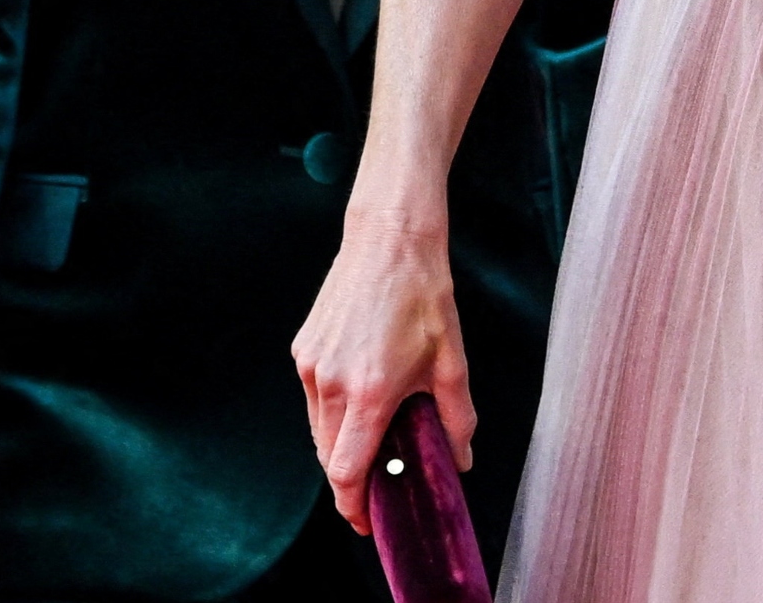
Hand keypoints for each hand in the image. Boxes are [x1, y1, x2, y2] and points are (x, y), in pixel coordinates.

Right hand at [292, 206, 475, 534]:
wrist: (389, 240)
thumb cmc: (424, 296)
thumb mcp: (452, 360)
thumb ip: (455, 418)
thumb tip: (460, 461)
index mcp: (370, 393)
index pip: (347, 472)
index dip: (354, 506)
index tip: (366, 521)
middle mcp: (332, 384)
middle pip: (330, 457)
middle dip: (351, 479)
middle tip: (381, 484)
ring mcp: (311, 367)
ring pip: (319, 430)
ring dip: (341, 445)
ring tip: (375, 440)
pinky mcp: (302, 351)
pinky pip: (314, 400)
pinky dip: (333, 413)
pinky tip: (361, 400)